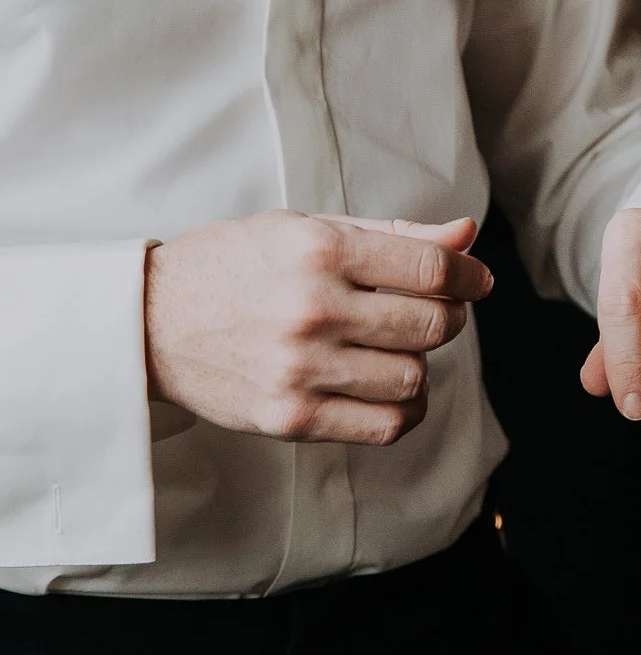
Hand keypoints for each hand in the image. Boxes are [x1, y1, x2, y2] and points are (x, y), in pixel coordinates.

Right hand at [144, 210, 492, 446]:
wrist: (148, 321)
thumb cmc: (236, 265)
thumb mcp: (308, 229)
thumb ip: (393, 234)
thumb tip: (466, 233)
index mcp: (321, 249)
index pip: (432, 267)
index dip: (470, 276)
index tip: (477, 281)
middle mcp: (314, 308)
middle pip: (432, 324)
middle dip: (450, 317)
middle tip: (438, 312)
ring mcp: (301, 368)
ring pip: (414, 377)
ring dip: (422, 362)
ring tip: (401, 348)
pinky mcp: (290, 418)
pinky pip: (385, 425)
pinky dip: (407, 410)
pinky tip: (396, 390)